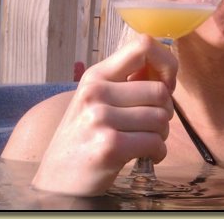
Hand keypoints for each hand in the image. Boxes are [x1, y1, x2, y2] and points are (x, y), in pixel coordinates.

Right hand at [31, 34, 176, 195]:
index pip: (142, 45)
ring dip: (161, 134)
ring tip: (145, 141)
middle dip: (165, 111)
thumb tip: (165, 70)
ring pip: (161, 118)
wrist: (57, 179)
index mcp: (95, 75)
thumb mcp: (96, 101)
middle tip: (151, 125)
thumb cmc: (84, 138)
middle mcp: (96, 92)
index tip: (166, 84)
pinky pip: (155, 142)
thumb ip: (126, 83)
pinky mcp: (109, 145)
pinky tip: (146, 156)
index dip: (166, 63)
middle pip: (160, 91)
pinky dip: (158, 152)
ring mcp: (100, 118)